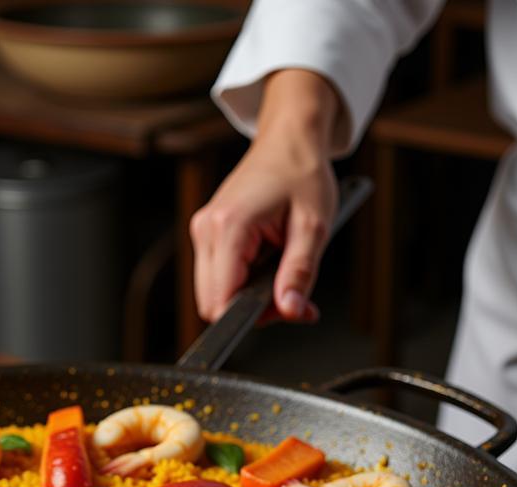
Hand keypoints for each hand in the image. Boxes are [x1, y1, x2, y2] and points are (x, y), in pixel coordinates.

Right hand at [190, 69, 341, 323]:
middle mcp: (206, 231)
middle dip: (251, 309)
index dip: (251, 316)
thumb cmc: (302, 173)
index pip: (220, 301)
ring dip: (247, 294)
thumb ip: (300, 274)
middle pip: (212, 302)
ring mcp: (202, 232)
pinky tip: (266, 261)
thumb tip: (291, 311)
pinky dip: (242, 280)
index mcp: (229, 227)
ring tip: (279, 269)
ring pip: (214, 293)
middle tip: (288, 289)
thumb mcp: (313, 227)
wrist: (289, 140)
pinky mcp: (206, 234)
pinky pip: (217, 276)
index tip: (283, 307)